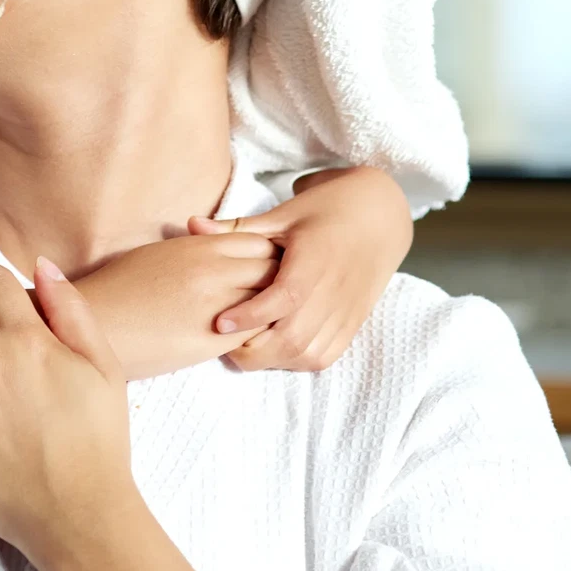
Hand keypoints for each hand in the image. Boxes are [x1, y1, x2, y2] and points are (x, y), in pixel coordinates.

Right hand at [74, 231, 279, 377]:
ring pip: (272, 302)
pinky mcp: (212, 339)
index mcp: (200, 245)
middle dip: (285, 283)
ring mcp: (216, 304)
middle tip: (284, 299)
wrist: (94, 322)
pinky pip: (256, 334)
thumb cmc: (118, 288)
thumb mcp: (160, 254)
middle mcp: (214, 269)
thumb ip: (196, 249)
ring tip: (275, 322)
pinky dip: (262, 337)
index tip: (274, 271)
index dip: (273, 256)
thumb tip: (217, 252)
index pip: (261, 241)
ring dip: (277, 312)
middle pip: (275, 269)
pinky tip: (256, 343)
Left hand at [208, 165, 412, 371]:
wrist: (379, 216)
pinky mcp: (353, 324)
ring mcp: (347, 311)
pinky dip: (295, 360)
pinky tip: (273, 347)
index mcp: (315, 258)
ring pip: (308, 354)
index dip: (251, 315)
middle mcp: (335, 290)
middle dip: (253, 349)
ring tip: (244, 344)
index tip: (219, 322)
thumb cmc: (325, 210)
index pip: (284, 298)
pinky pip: (324, 357)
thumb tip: (190, 226)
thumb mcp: (282, 213)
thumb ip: (237, 227)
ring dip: (273, 358)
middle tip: (222, 340)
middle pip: (294, 338)